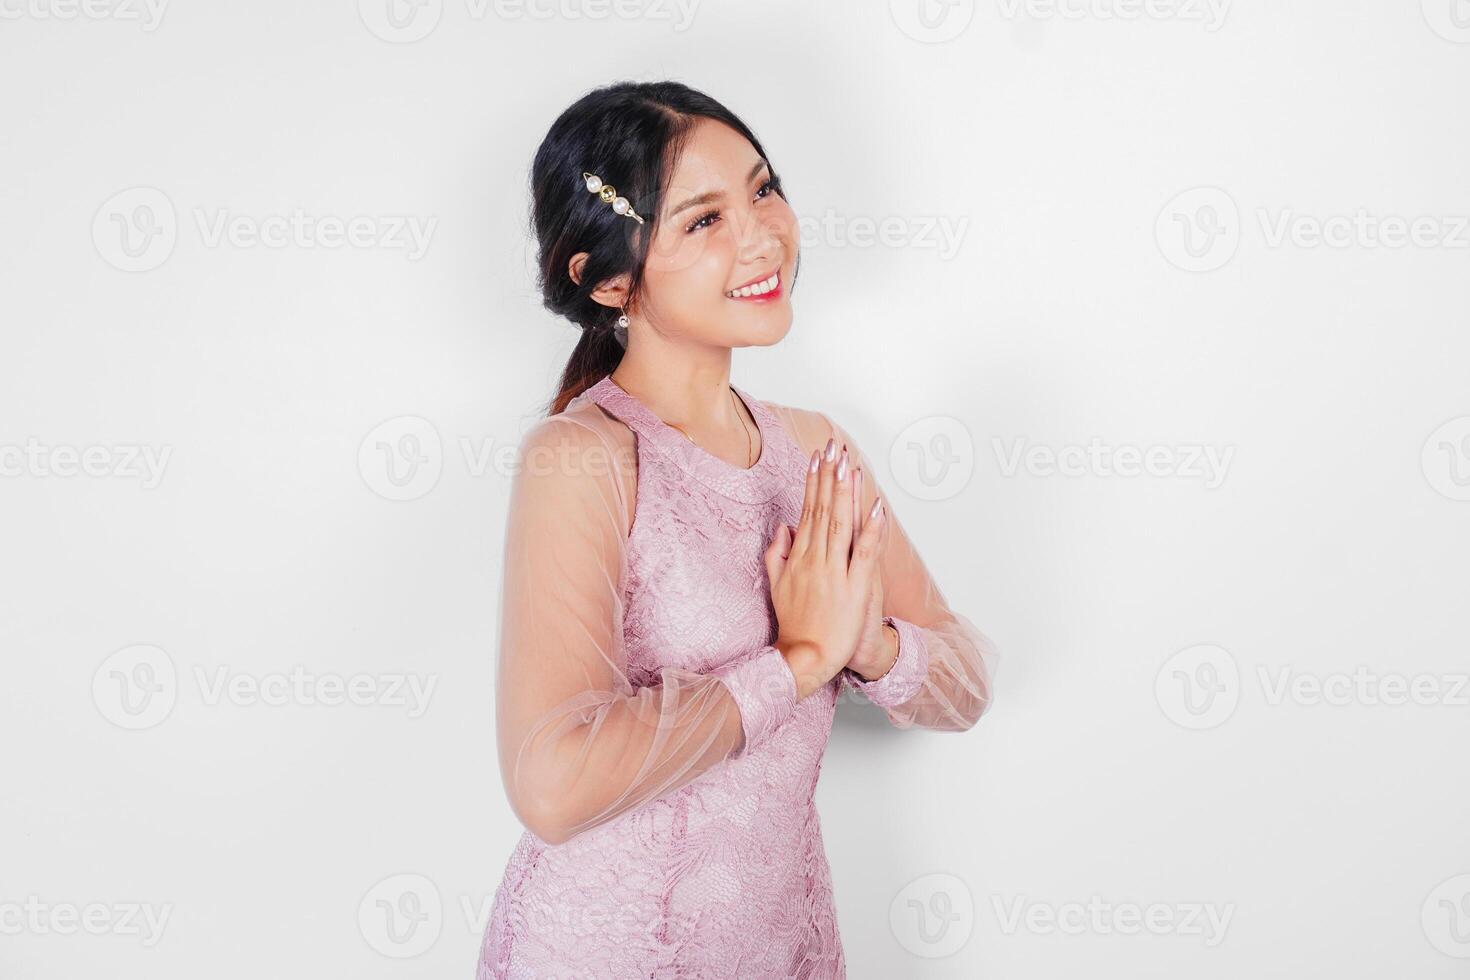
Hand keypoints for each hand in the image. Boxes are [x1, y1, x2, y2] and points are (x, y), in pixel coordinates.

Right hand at [764, 437, 884, 699]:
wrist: (804, 659)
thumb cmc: (794, 626)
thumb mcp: (776, 588)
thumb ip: (777, 556)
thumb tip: (783, 527)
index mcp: (799, 558)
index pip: (807, 511)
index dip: (813, 483)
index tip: (817, 458)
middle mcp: (815, 559)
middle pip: (823, 510)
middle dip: (829, 476)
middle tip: (834, 447)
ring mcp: (835, 572)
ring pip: (841, 524)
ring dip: (845, 492)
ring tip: (849, 465)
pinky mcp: (854, 587)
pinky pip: (865, 553)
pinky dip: (872, 529)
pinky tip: (876, 507)